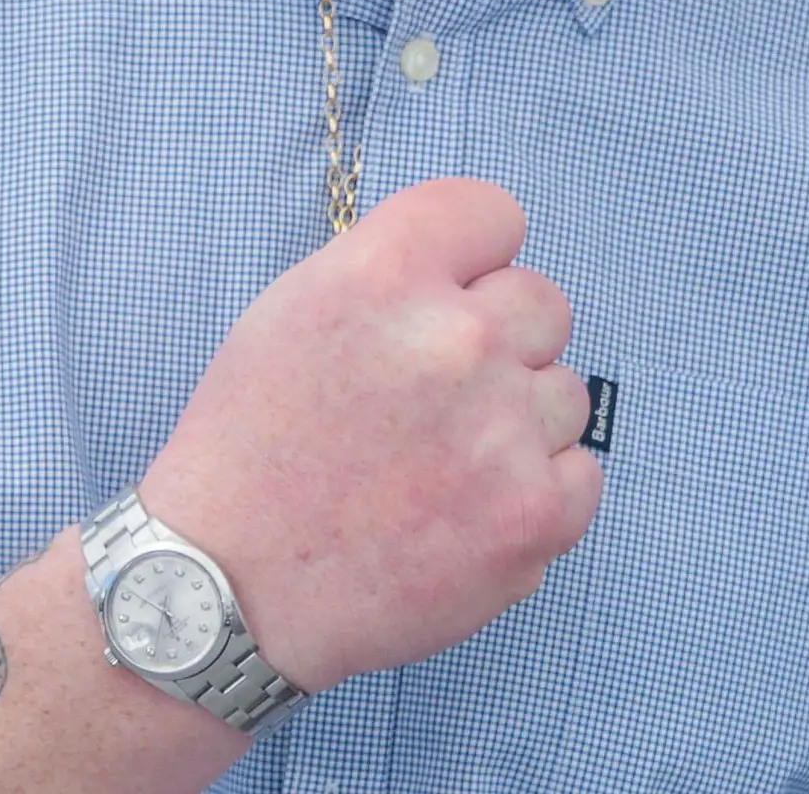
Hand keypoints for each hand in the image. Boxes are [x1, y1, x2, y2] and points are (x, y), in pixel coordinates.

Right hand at [139, 178, 600, 689]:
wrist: (227, 593)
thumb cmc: (253, 449)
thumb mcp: (295, 312)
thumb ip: (397, 270)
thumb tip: (480, 268)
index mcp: (385, 273)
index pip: (495, 215)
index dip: (471, 263)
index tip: (444, 303)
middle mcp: (454, 339)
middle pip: (544, 303)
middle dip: (500, 343)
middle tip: (433, 403)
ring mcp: (501, 430)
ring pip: (564, 394)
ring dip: (517, 426)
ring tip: (437, 470)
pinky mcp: (533, 514)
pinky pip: (581, 475)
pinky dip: (535, 497)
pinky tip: (466, 516)